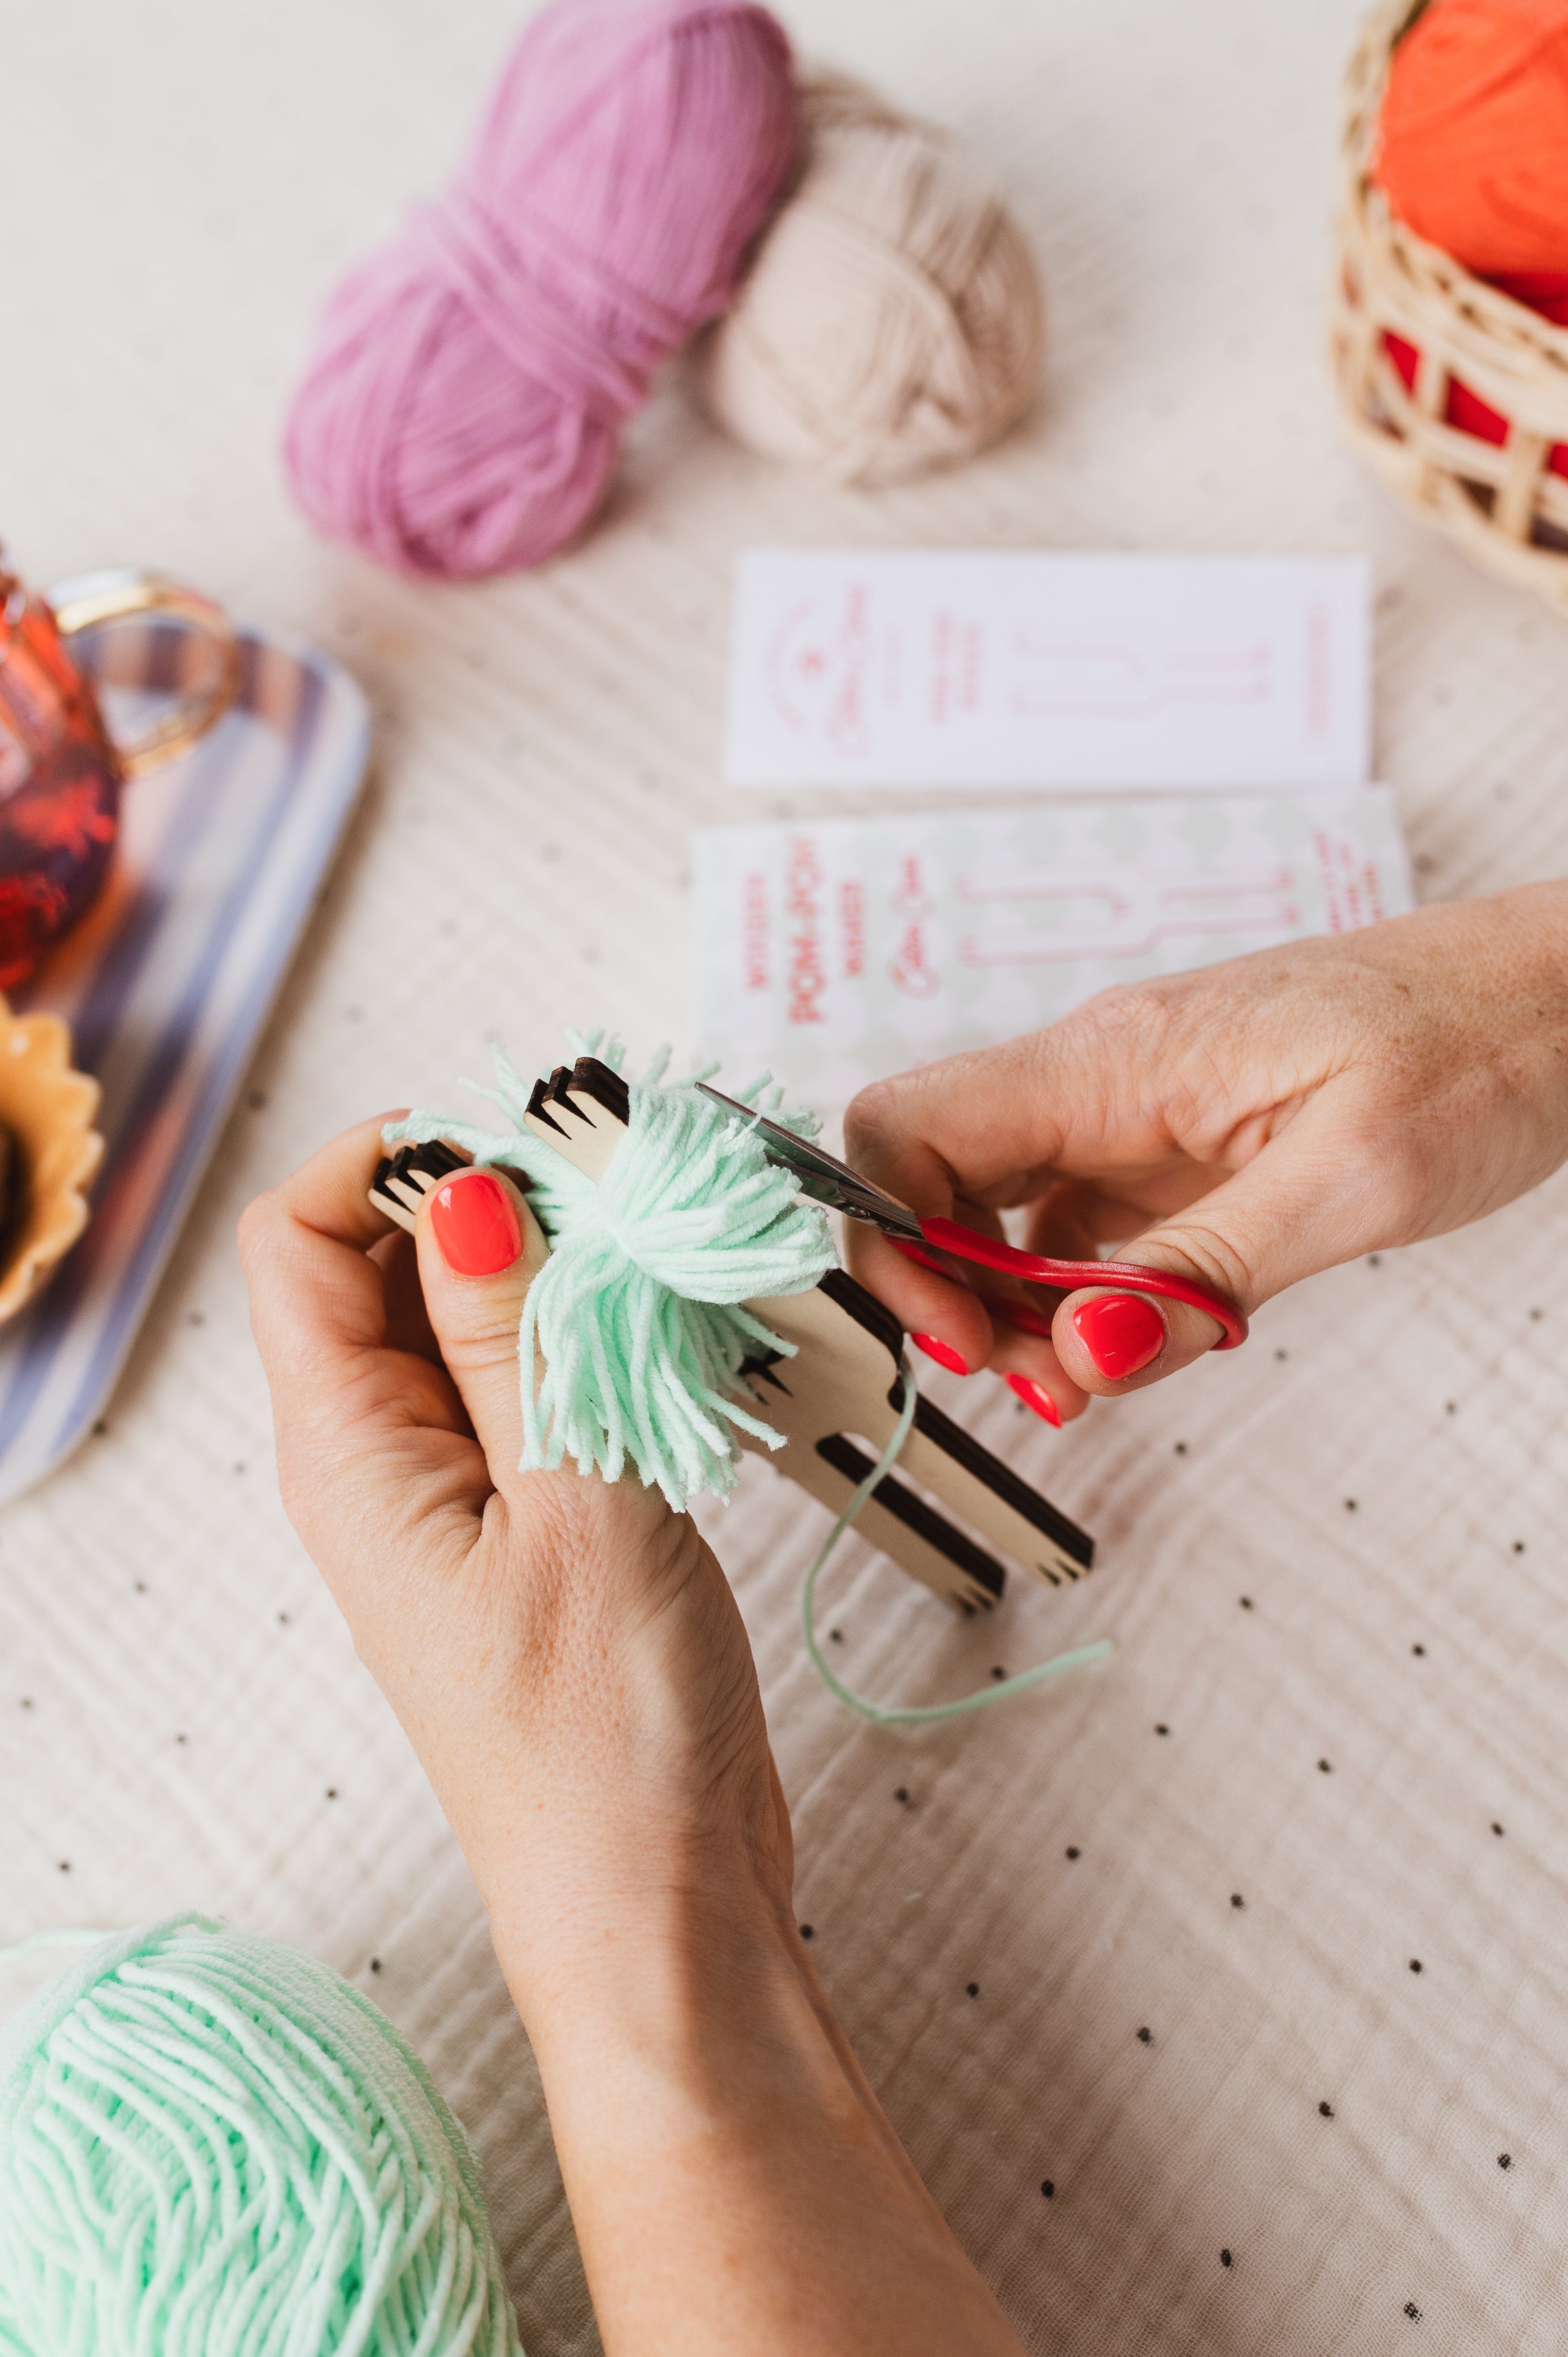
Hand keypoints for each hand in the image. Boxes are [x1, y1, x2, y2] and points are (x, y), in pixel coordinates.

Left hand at [238, 1118, 787, 1950]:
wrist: (660, 1899)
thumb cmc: (607, 1740)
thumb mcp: (575, 1502)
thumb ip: (515, 1334)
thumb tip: (461, 1186)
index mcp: (348, 1455)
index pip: (293, 1239)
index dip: (384, 1159)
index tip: (513, 1136)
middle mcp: (377, 1464)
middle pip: (377, 1262)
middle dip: (482, 1193)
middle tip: (611, 1182)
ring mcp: (450, 1494)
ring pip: (462, 1318)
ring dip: (547, 1263)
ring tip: (654, 1253)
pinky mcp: (522, 1521)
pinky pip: (523, 1384)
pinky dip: (586, 1333)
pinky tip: (667, 1333)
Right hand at [845, 883, 1567, 1416]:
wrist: (1558, 990)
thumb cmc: (1476, 1044)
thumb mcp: (1352, 1182)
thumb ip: (1201, 1277)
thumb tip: (1080, 1357)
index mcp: (1114, 1059)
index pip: (905, 1130)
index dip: (892, 1243)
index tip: (962, 1341)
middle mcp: (1100, 1075)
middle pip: (934, 1178)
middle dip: (954, 1296)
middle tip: (1048, 1381)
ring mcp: (1131, 1108)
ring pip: (1000, 1212)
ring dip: (1017, 1308)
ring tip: (1093, 1370)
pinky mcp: (1172, 1142)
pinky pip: (1077, 1225)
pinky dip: (1080, 1295)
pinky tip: (1135, 1334)